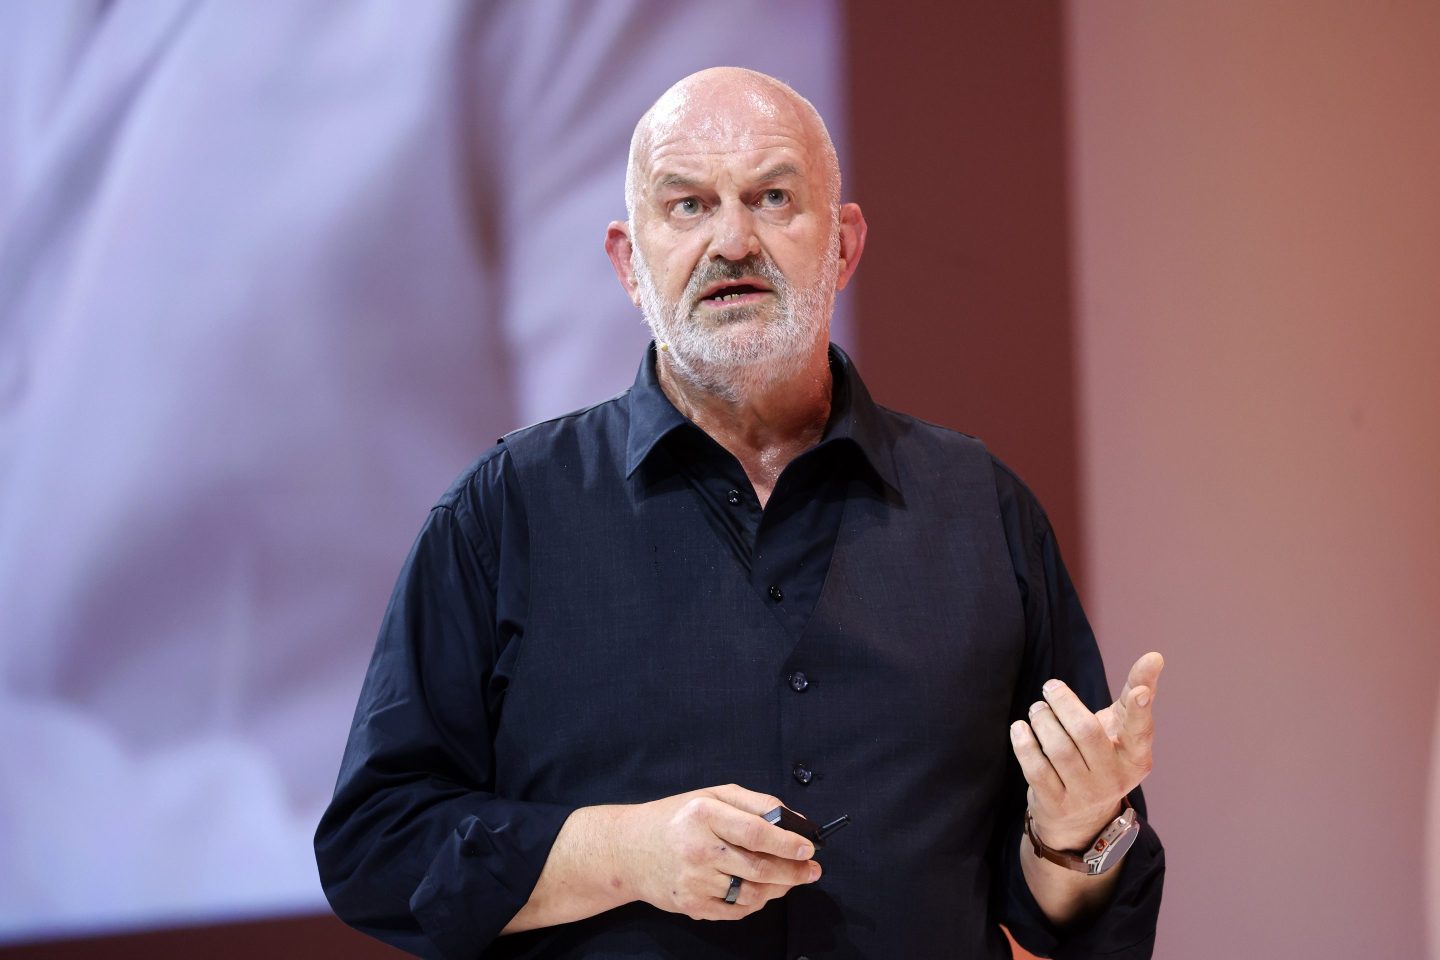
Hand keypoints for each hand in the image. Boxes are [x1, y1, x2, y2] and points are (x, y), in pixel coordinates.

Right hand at [611, 783, 821, 919]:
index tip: (809, 849)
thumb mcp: (712, 796)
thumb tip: (796, 822)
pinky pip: (736, 911)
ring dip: (778, 889)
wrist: (627, 849)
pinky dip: (756, 903)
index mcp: (704, 814)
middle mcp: (697, 848)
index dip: (787, 843)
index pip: (756, 832)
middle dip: (793, 871)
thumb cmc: (676, 817)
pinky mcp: (691, 904)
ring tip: (790, 880)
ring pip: (751, 893)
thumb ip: (755, 803)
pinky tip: (763, 891)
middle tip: (812, 871)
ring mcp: (693, 880)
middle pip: (758, 867)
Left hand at [1009, 652, 1163, 850]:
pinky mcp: (1057, 804)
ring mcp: (1085, 795)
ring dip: (1042, 720)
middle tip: (1050, 688)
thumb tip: (1155, 656)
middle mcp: (1114, 779)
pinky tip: (1020, 728)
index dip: (1140, 710)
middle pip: (1087, 733)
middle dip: (1064, 703)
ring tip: (1038, 708)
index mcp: (1136, 758)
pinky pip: (1036, 769)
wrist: (1082, 817)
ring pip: (1059, 749)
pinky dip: (1024, 743)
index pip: (1140, 731)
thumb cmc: (1103, 756)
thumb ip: (1133, 695)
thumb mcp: (1121, 730)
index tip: (1139, 689)